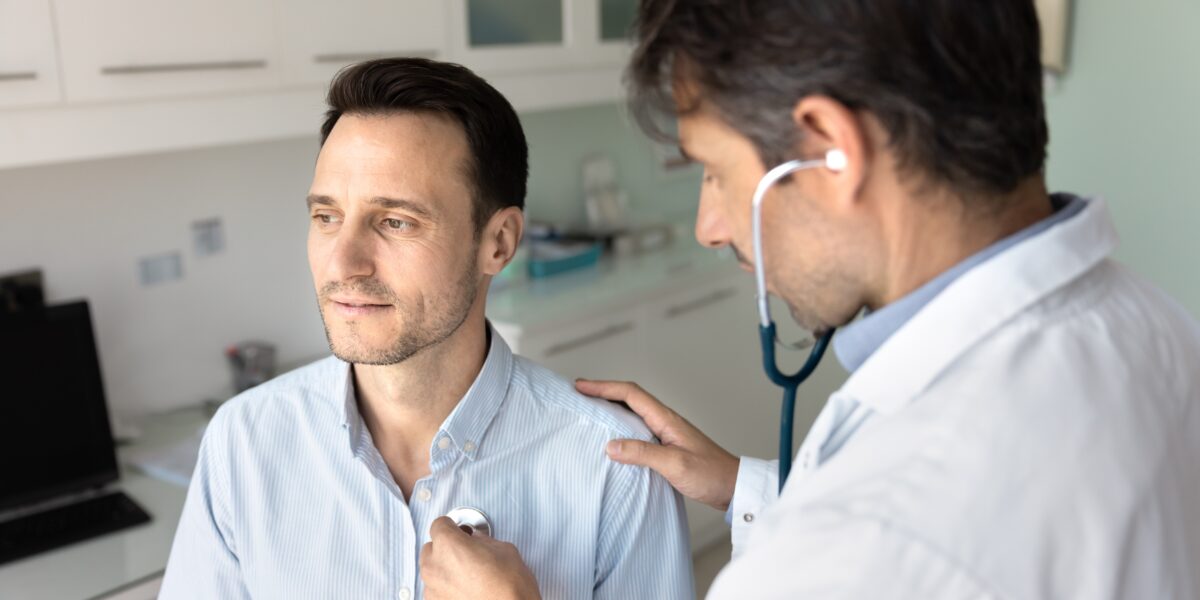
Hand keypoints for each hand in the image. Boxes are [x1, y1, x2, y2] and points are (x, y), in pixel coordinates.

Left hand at [420, 517, 540, 599]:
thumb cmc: (509, 588)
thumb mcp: (504, 550)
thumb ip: (483, 541)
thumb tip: (478, 542)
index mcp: (448, 545)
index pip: (439, 525)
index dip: (453, 527)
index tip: (462, 532)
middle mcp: (434, 566)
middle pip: (432, 548)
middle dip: (447, 549)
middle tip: (468, 553)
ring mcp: (432, 589)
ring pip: (433, 571)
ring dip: (446, 569)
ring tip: (469, 576)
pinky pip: (436, 590)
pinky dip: (447, 588)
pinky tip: (467, 591)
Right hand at [575, 379, 739, 510]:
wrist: (734, 487)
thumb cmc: (711, 475)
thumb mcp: (675, 464)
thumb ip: (643, 453)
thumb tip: (610, 445)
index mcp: (666, 419)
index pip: (630, 394)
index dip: (604, 387)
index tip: (581, 385)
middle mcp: (665, 421)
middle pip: (629, 398)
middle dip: (603, 392)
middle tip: (579, 394)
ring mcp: (667, 433)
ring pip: (633, 414)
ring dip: (611, 409)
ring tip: (590, 412)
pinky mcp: (668, 447)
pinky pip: (639, 430)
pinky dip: (622, 428)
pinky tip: (614, 440)